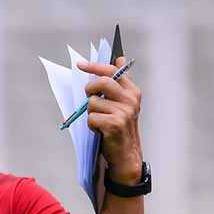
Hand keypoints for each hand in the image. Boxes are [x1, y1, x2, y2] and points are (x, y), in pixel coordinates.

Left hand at [79, 56, 142, 183]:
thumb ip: (119, 83)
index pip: (112, 71)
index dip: (95, 66)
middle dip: (89, 89)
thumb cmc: (120, 127)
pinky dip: (91, 125)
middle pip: (101, 82)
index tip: (80, 64)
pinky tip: (100, 130)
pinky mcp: (115, 124)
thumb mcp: (122, 103)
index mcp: (132, 91)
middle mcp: (130, 100)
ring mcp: (124, 112)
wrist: (126, 154)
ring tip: (100, 121)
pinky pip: (91, 118)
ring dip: (91, 113)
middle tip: (89, 97)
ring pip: (93, 103)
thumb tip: (120, 58)